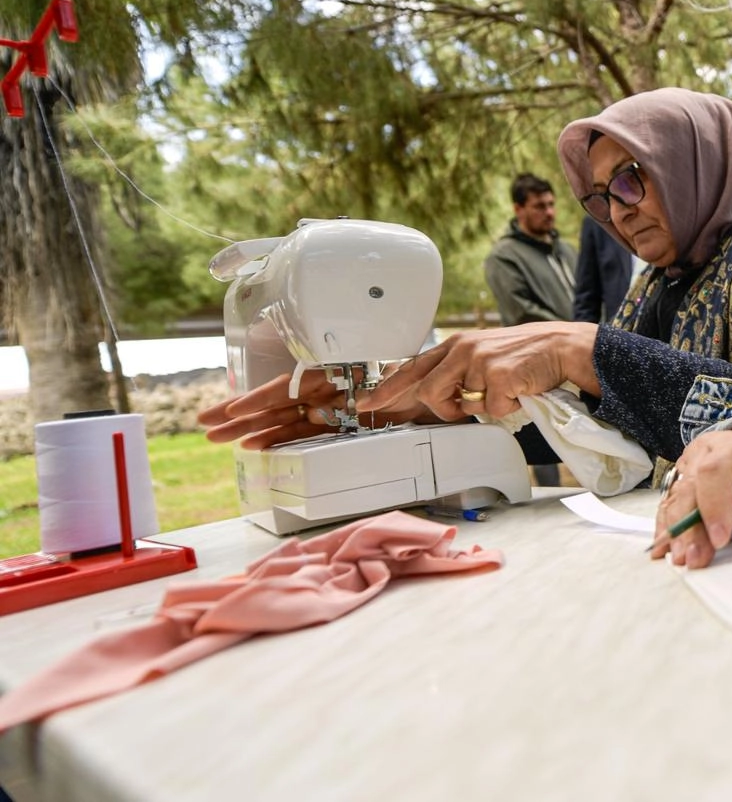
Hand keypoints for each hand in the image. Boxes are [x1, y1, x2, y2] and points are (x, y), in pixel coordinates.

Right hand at [196, 371, 418, 449]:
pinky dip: (277, 440)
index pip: (291, 387)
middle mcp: (327, 390)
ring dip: (249, 429)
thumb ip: (387, 386)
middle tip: (206, 424)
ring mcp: (328, 409)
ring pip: (282, 419)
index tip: (237, 410)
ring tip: (217, 438)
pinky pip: (300, 433)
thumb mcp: (407, 378)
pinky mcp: (336, 426)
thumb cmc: (421, 379)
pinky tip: (254, 446)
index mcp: (337, 373)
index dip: (262, 399)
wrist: (437, 394)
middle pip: (277, 403)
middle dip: (239, 414)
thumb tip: (369, 399)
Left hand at [360, 322, 599, 422]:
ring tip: (505, 389)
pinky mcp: (497, 376)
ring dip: (484, 406)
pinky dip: (507, 408)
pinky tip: (519, 390)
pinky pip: (491, 410)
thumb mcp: (484, 353)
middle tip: (465, 409)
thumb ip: (459, 370)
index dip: (388, 387)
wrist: (560, 346)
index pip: (412, 367)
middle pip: (429, 392)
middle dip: (445, 409)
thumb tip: (442, 396)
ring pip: (463, 405)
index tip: (367, 402)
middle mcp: (462, 349)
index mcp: (456, 344)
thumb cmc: (525, 354)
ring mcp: (479, 362)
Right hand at [652, 427, 731, 568]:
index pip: (716, 471)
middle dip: (689, 527)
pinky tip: (663, 548)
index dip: (713, 506)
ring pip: (675, 496)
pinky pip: (670, 501)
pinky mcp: (684, 475)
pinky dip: (666, 526)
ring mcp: (691, 461)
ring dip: (675, 531)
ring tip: (680, 560)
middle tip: (694, 560)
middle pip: (690, 487)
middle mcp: (708, 450)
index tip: (720, 540)